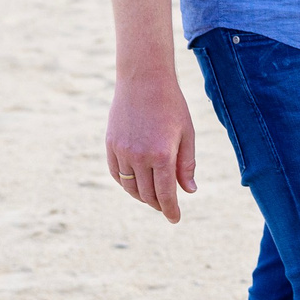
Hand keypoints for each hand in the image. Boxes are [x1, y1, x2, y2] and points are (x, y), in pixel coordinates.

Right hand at [105, 70, 197, 221]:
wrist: (143, 80)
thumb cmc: (171, 105)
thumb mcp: (186, 133)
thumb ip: (187, 164)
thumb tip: (188, 191)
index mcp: (162, 154)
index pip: (165, 194)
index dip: (171, 210)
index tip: (175, 219)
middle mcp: (139, 156)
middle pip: (147, 194)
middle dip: (158, 204)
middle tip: (167, 206)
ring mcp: (122, 151)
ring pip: (130, 187)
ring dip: (142, 196)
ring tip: (153, 197)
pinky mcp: (111, 146)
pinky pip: (116, 174)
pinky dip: (126, 184)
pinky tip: (136, 184)